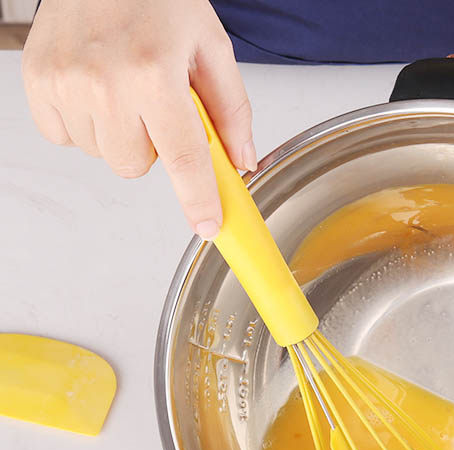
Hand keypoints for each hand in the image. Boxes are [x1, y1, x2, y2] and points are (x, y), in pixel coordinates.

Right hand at [22, 0, 254, 238]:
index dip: (198, 200)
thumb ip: (232, 110)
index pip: (184, 159)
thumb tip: (241, 161)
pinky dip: (87, 124)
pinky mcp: (39, 81)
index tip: (208, 225)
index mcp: (155, 74)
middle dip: (154, 147)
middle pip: (136, 167)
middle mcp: (106, 81)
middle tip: (156, 106)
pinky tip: (97, 88)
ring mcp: (66, 82)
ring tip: (125, 88)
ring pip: (105, 155)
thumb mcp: (211, 46)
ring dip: (120, 135)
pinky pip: (68, 138)